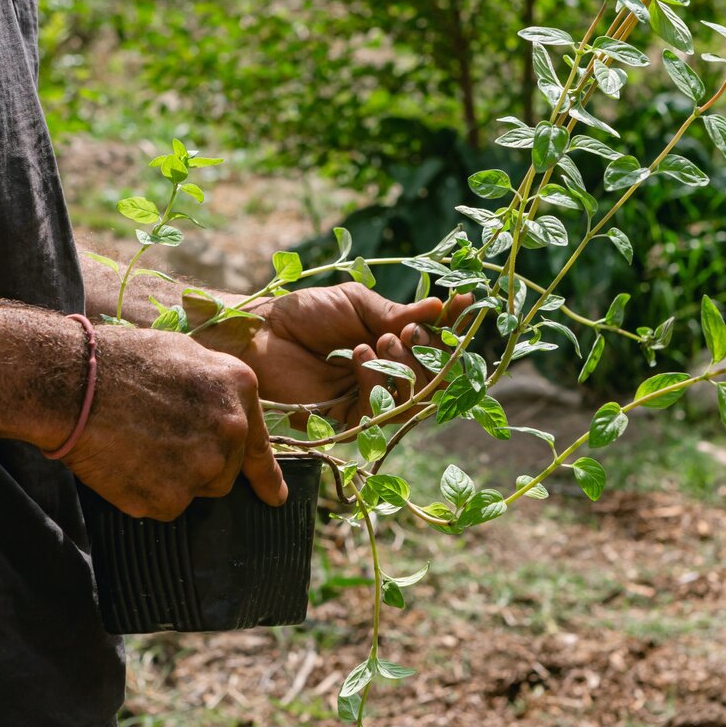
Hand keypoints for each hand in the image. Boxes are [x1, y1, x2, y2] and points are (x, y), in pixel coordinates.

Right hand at [56, 326, 286, 520]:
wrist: (72, 384)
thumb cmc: (120, 361)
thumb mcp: (183, 354)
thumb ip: (214, 388)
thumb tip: (224, 410)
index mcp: (238, 388)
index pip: (260, 443)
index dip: (266, 475)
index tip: (275, 497)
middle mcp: (231, 428)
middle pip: (225, 471)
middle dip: (199, 465)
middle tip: (158, 443)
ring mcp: (204, 465)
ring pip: (196, 489)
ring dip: (173, 479)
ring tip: (138, 446)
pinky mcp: (172, 497)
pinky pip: (164, 505)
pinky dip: (145, 493)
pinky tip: (124, 464)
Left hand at [229, 283, 471, 426]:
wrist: (261, 334)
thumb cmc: (305, 314)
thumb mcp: (358, 304)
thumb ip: (399, 314)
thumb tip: (442, 309)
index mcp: (391, 347)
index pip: (435, 346)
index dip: (453, 331)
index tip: (464, 306)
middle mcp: (385, 377)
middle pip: (432, 378)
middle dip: (428, 353)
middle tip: (408, 332)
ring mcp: (368, 400)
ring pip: (412, 398)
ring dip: (406, 367)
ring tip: (384, 340)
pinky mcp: (347, 422)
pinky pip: (380, 410)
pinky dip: (378, 380)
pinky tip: (362, 354)